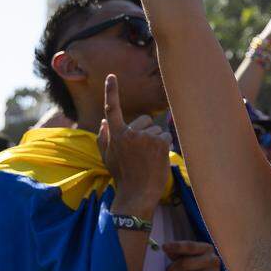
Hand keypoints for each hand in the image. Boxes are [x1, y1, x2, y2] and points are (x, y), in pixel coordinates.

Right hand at [99, 74, 171, 211]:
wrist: (137, 194)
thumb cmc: (122, 177)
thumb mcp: (107, 158)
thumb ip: (104, 138)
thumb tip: (104, 121)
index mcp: (115, 134)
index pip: (112, 109)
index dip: (112, 92)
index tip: (111, 76)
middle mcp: (129, 133)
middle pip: (145, 120)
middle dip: (146, 132)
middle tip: (141, 153)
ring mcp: (145, 137)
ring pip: (157, 130)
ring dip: (156, 141)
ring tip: (149, 159)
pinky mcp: (160, 142)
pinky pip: (167, 137)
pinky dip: (165, 146)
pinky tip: (158, 159)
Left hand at [164, 240, 221, 270]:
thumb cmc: (198, 268)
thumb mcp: (190, 256)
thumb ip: (178, 252)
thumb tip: (166, 248)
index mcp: (207, 249)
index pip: (190, 246)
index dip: (176, 246)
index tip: (164, 247)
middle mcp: (213, 261)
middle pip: (184, 264)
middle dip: (172, 269)